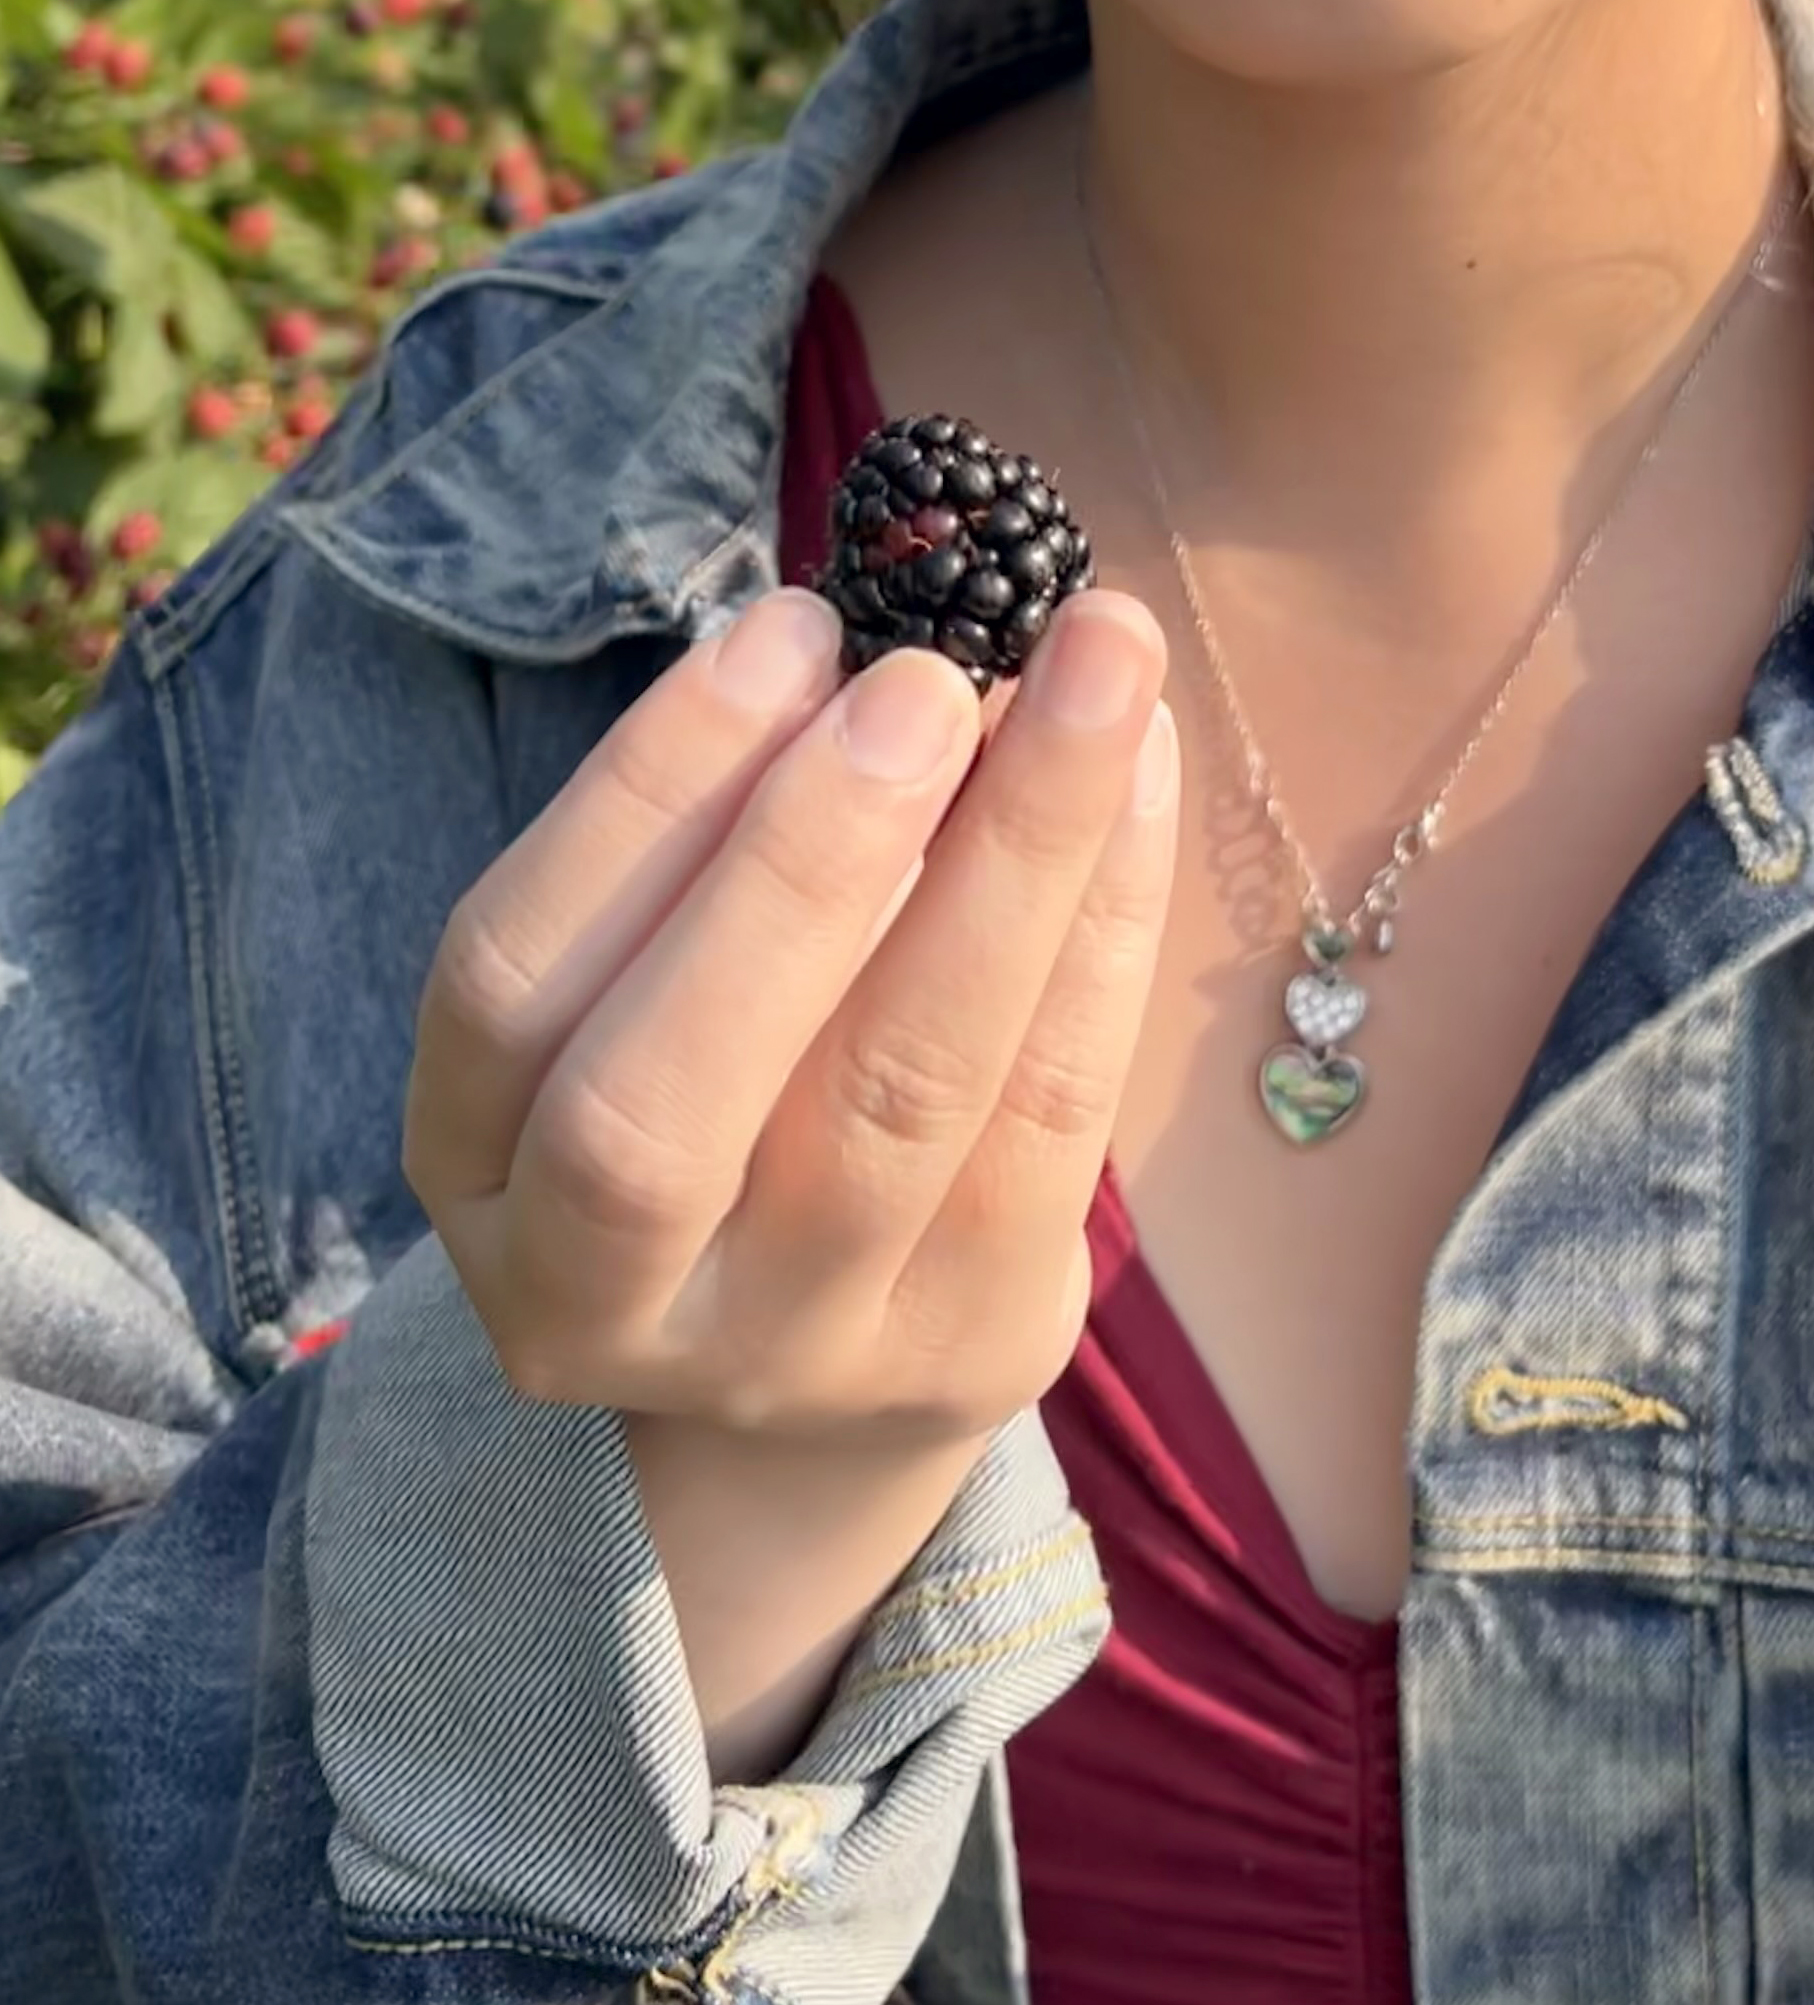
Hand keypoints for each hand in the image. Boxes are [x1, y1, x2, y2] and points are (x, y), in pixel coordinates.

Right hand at [402, 583, 1176, 1449]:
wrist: (815, 1374)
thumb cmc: (719, 1092)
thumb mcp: (641, 984)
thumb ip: (708, 837)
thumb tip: (852, 646)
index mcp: (480, 1175)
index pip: (509, 983)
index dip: (646, 795)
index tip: (791, 632)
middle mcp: (603, 1295)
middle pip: (662, 1104)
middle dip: (801, 864)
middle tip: (928, 676)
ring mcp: (793, 1347)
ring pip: (900, 1102)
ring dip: (1012, 855)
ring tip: (1092, 670)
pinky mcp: (973, 1344)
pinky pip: (1053, 1116)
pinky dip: (1107, 919)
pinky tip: (1140, 768)